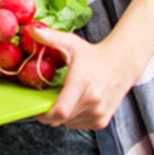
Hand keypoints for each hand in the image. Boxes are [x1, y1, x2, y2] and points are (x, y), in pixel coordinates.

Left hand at [28, 27, 142, 129]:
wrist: (122, 64)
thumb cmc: (93, 54)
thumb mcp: (71, 43)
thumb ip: (49, 37)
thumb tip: (30, 29)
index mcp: (82, 83)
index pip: (59, 111)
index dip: (43, 114)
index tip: (36, 107)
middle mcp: (93, 101)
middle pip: (60, 119)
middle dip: (48, 113)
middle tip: (46, 100)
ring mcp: (99, 113)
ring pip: (67, 123)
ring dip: (61, 115)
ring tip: (65, 98)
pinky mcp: (102, 121)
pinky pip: (77, 125)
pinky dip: (72, 118)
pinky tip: (76, 103)